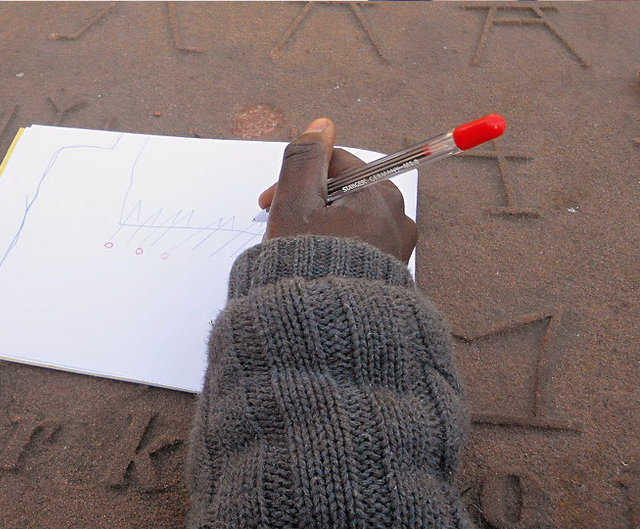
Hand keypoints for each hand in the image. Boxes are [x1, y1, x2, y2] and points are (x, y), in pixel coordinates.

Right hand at [259, 117, 416, 262]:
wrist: (329, 330)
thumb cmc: (310, 265)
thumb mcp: (294, 202)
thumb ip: (304, 159)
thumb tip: (320, 126)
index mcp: (378, 193)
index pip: (334, 164)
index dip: (296, 178)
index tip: (267, 203)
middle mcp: (397, 216)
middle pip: (343, 192)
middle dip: (308, 204)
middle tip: (279, 227)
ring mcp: (397, 248)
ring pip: (350, 221)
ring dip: (321, 227)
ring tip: (296, 251)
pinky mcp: (390, 275)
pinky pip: (360, 248)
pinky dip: (336, 250)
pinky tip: (316, 266)